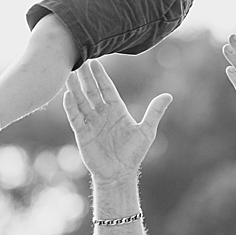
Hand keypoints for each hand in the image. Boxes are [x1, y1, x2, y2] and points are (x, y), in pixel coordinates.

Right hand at [62, 60, 171, 182]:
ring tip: (69, 74)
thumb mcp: (146, 131)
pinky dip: (70, 106)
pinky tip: (67, 95)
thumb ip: (154, 112)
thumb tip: (168, 95)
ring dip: (75, 88)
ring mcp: (91, 122)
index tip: (95, 62)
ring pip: (81, 101)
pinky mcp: (82, 133)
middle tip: (79, 60)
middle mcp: (102, 113)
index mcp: (116, 110)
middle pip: (92, 91)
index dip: (101, 76)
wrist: (119, 174)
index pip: (107, 89)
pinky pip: (75, 117)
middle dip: (86, 77)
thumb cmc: (133, 153)